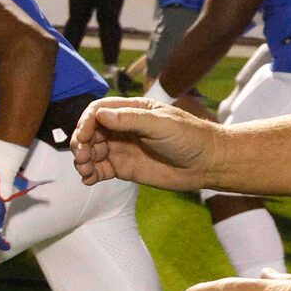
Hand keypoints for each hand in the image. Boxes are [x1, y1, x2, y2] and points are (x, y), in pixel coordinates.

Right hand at [71, 98, 220, 189]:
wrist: (208, 164)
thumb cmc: (190, 137)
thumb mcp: (162, 124)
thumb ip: (131, 119)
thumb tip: (100, 115)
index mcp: (131, 111)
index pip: (98, 111)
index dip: (86, 122)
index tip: (85, 136)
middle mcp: (122, 128)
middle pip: (90, 131)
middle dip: (81, 143)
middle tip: (82, 157)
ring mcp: (122, 148)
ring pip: (92, 151)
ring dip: (82, 160)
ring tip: (85, 171)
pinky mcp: (124, 168)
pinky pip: (100, 169)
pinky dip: (90, 174)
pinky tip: (89, 180)